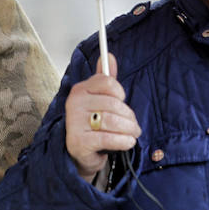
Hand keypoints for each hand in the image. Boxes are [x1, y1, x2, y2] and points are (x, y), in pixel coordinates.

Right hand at [65, 54, 140, 181]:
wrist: (79, 153)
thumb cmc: (92, 124)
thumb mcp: (99, 100)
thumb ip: (105, 80)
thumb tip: (109, 56)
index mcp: (80, 89)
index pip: (108, 83)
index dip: (121, 94)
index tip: (122, 102)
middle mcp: (74, 103)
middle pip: (114, 104)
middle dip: (129, 117)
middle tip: (134, 126)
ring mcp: (74, 123)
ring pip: (113, 121)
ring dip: (129, 129)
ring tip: (133, 134)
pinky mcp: (79, 141)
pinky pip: (108, 138)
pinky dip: (123, 141)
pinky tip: (127, 142)